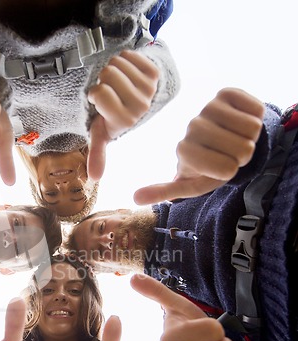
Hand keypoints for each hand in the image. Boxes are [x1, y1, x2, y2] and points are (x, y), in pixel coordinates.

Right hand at [87, 51, 158, 180]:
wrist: (139, 98)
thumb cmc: (114, 114)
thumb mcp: (104, 133)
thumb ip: (98, 153)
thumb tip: (94, 178)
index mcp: (124, 122)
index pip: (98, 93)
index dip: (94, 93)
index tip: (100, 103)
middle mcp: (140, 108)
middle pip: (107, 74)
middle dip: (103, 79)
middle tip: (111, 90)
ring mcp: (149, 89)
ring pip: (116, 63)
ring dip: (112, 68)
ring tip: (119, 82)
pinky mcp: (155, 73)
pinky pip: (128, 55)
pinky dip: (124, 60)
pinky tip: (128, 73)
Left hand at [134, 87, 264, 203]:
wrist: (224, 143)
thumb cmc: (207, 169)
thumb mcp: (189, 186)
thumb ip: (165, 191)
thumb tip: (135, 198)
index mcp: (184, 150)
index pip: (227, 168)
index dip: (231, 170)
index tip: (218, 167)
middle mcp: (193, 126)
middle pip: (242, 149)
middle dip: (242, 155)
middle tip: (229, 153)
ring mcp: (208, 107)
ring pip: (251, 128)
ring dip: (250, 137)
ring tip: (234, 138)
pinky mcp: (226, 93)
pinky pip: (256, 109)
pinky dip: (255, 117)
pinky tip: (240, 121)